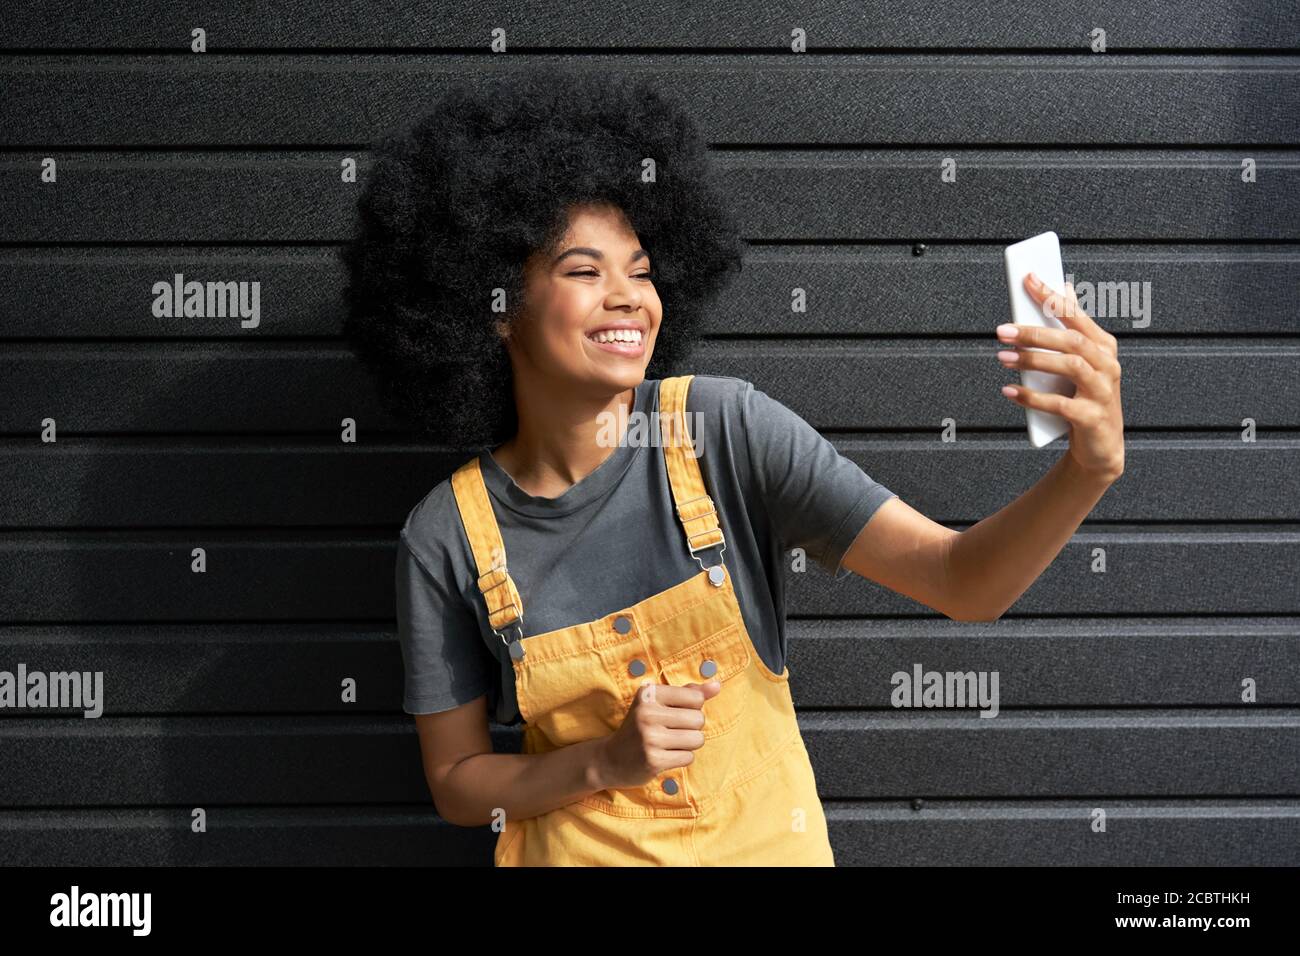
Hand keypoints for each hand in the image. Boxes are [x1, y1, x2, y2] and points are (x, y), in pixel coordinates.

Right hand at [592, 680, 720, 789]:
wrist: (610, 759)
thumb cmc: (641, 726)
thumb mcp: (659, 703)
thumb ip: (689, 693)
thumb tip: (717, 685)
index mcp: (649, 693)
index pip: (696, 698)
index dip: (693, 708)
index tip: (674, 713)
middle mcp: (647, 713)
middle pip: (699, 719)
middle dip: (693, 728)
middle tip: (672, 731)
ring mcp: (649, 737)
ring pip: (697, 739)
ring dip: (689, 744)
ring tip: (670, 744)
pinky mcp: (653, 760)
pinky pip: (688, 757)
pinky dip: (682, 758)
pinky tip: (665, 756)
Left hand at [997, 273, 1125, 481]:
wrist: (1100, 446)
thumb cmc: (1083, 397)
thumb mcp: (1080, 363)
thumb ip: (1070, 330)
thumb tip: (1062, 289)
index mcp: (1103, 347)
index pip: (1076, 315)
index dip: (1052, 296)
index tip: (1027, 278)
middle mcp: (1108, 365)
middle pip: (1070, 341)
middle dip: (1034, 333)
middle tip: (1002, 330)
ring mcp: (1103, 392)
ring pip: (1069, 366)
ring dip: (1033, 360)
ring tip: (1003, 358)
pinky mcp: (1092, 417)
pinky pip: (1060, 404)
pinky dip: (1032, 397)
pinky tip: (1009, 391)